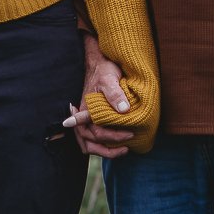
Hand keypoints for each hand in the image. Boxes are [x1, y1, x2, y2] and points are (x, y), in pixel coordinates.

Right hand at [64, 34, 133, 158]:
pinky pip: (92, 138)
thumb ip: (114, 94)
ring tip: (122, 150)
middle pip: (89, 142)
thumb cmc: (104, 70)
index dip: (111, 137)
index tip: (129, 134)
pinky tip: (116, 145)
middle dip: (108, 149)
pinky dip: (101, 145)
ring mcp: (87, 119)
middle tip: (127, 148)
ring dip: (103, 151)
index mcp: (86, 109)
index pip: (94, 131)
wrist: (99, 63)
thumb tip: (123, 109)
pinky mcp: (92, 119)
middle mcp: (84, 117)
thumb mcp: (110, 79)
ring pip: (88, 144)